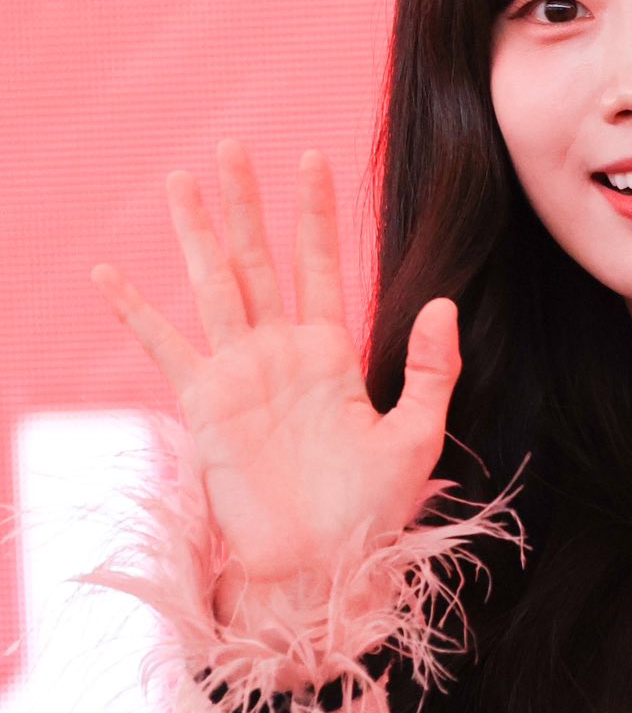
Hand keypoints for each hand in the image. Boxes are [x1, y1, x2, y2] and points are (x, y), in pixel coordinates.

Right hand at [91, 143, 461, 583]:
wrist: (322, 567)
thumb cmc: (371, 513)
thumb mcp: (417, 435)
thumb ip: (431, 370)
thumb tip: (442, 302)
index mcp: (331, 354)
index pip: (319, 264)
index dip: (314, 213)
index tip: (311, 157)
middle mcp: (281, 354)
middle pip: (258, 260)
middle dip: (247, 203)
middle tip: (232, 145)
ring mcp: (239, 374)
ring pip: (213, 285)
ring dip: (197, 232)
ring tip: (181, 178)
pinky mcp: (205, 404)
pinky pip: (165, 347)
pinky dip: (135, 312)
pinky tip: (109, 275)